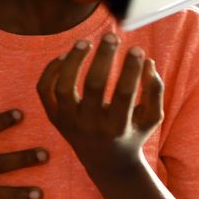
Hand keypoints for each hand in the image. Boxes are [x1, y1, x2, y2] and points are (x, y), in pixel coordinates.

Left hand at [36, 33, 163, 175]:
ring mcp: (67, 123)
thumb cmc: (132, 132)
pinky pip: (44, 90)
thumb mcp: (151, 117)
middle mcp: (89, 126)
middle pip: (92, 85)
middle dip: (103, 57)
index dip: (131, 68)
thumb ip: (154, 90)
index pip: (124, 93)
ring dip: (73, 60)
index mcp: (116, 128)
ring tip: (86, 42)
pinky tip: (66, 56)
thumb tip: (147, 61)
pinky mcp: (53, 117)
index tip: (138, 49)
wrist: (105, 162)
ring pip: (62, 87)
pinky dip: (51, 70)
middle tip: (112, 36)